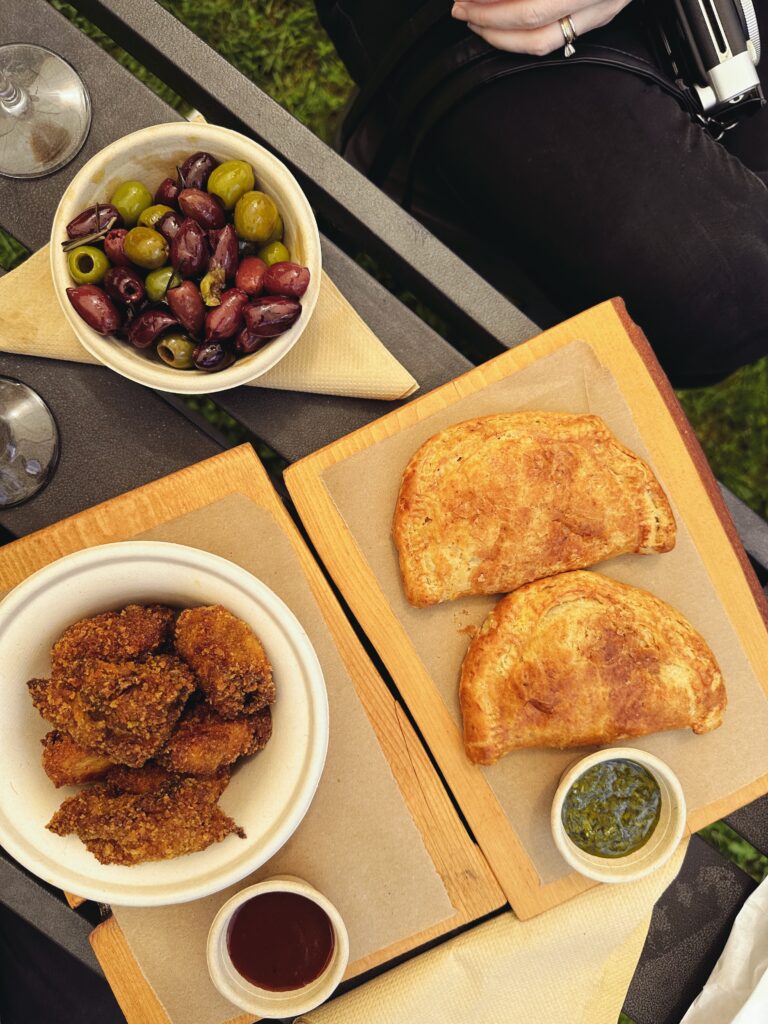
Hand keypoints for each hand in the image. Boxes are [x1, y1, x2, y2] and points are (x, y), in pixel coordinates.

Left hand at [451, 0, 631, 55]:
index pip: (531, 0)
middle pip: (531, 18)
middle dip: (487, 17)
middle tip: (461, 8)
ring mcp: (603, 7)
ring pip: (542, 41)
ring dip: (501, 37)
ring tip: (476, 21)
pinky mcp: (603, 16)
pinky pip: (556, 40)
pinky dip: (522, 37)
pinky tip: (504, 26)